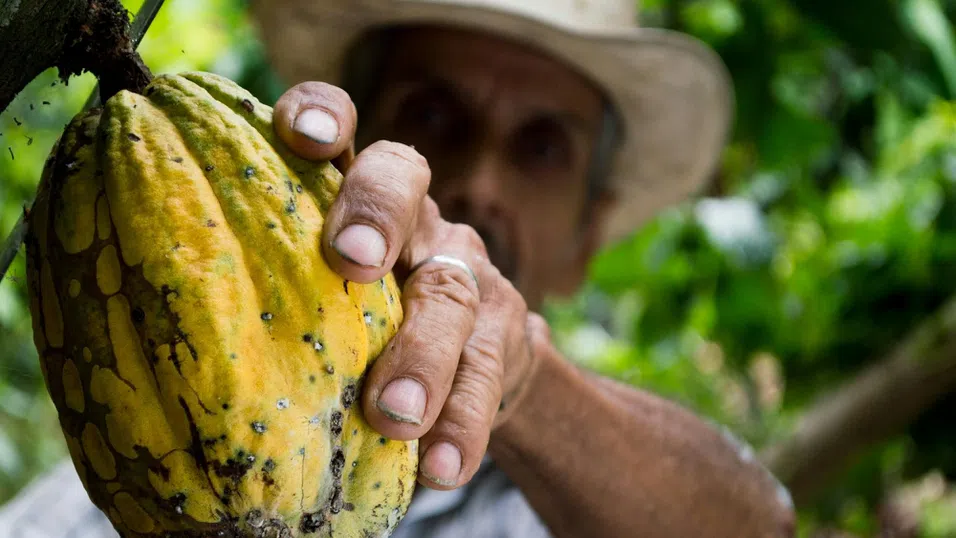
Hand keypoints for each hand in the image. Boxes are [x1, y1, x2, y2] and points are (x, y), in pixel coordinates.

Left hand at [273, 82, 543, 489]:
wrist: (472, 366)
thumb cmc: (361, 327)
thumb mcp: (317, 295)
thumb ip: (271, 288)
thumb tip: (142, 332)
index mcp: (356, 197)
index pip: (343, 129)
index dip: (323, 115)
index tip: (300, 135)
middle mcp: (415, 219)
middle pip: (404, 182)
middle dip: (376, 213)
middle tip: (351, 261)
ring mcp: (466, 273)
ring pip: (451, 294)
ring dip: (423, 355)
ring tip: (394, 415)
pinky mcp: (504, 335)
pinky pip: (488, 375)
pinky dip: (463, 423)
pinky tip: (441, 467)